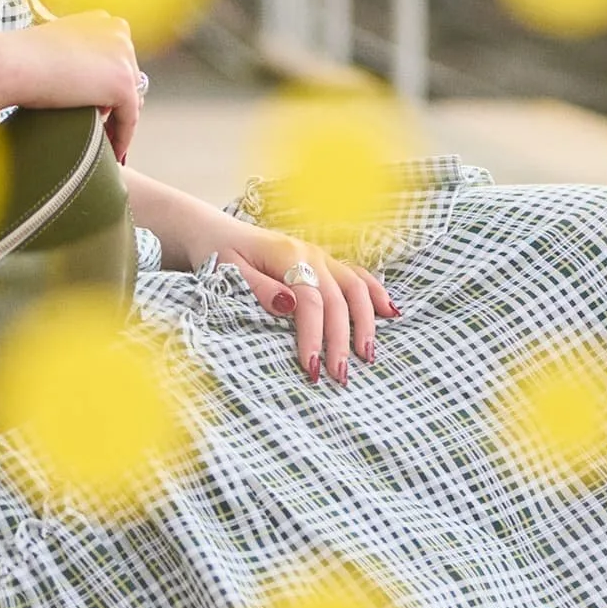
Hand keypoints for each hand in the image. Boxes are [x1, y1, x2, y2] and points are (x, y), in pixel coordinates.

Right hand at [0, 10, 144, 161]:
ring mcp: (124, 56)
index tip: (101, 107)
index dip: (108, 85)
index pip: (117, 59)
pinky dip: (122, 137)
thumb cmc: (20, 58)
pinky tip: (112, 152)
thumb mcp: (57, 48)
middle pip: (129, 77)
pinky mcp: (123, 83)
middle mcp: (118, 32)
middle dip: (116, 103)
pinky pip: (129, 118)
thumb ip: (77, 57)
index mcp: (102, 20)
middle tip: (105, 130)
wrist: (11, 63)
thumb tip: (85, 80)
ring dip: (119, 121)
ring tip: (106, 143)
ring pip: (131, 99)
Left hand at [209, 217, 397, 385]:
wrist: (216, 232)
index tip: (312, 368)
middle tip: (340, 375)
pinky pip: (358, 276)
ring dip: (366, 322)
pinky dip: (376, 294)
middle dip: (342, 339)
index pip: (310, 300)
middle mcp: (311, 254)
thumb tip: (289, 305)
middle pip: (338, 298)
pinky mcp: (326, 263)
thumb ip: (259, 288)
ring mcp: (322, 257)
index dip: (314, 334)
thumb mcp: (227, 270)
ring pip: (356, 287)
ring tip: (368, 356)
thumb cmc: (219, 254)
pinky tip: (390, 313)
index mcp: (286, 255)